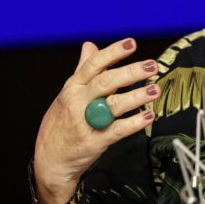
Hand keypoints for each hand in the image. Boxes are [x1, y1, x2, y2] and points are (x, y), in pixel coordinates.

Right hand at [33, 38, 160, 203]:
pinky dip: (134, 123)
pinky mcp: (95, 142)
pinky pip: (117, 130)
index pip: (94, 64)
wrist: (49, 160)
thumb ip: (81, 69)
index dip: (114, 52)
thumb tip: (89, 45)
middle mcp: (79, 101)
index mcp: (73, 87)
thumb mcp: (66, 93)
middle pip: (106, 82)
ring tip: (155, 89)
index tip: (132, 43)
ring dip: (137, 96)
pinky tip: (148, 116)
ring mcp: (86, 122)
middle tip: (151, 66)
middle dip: (131, 72)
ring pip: (114, 105)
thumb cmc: (59, 124)